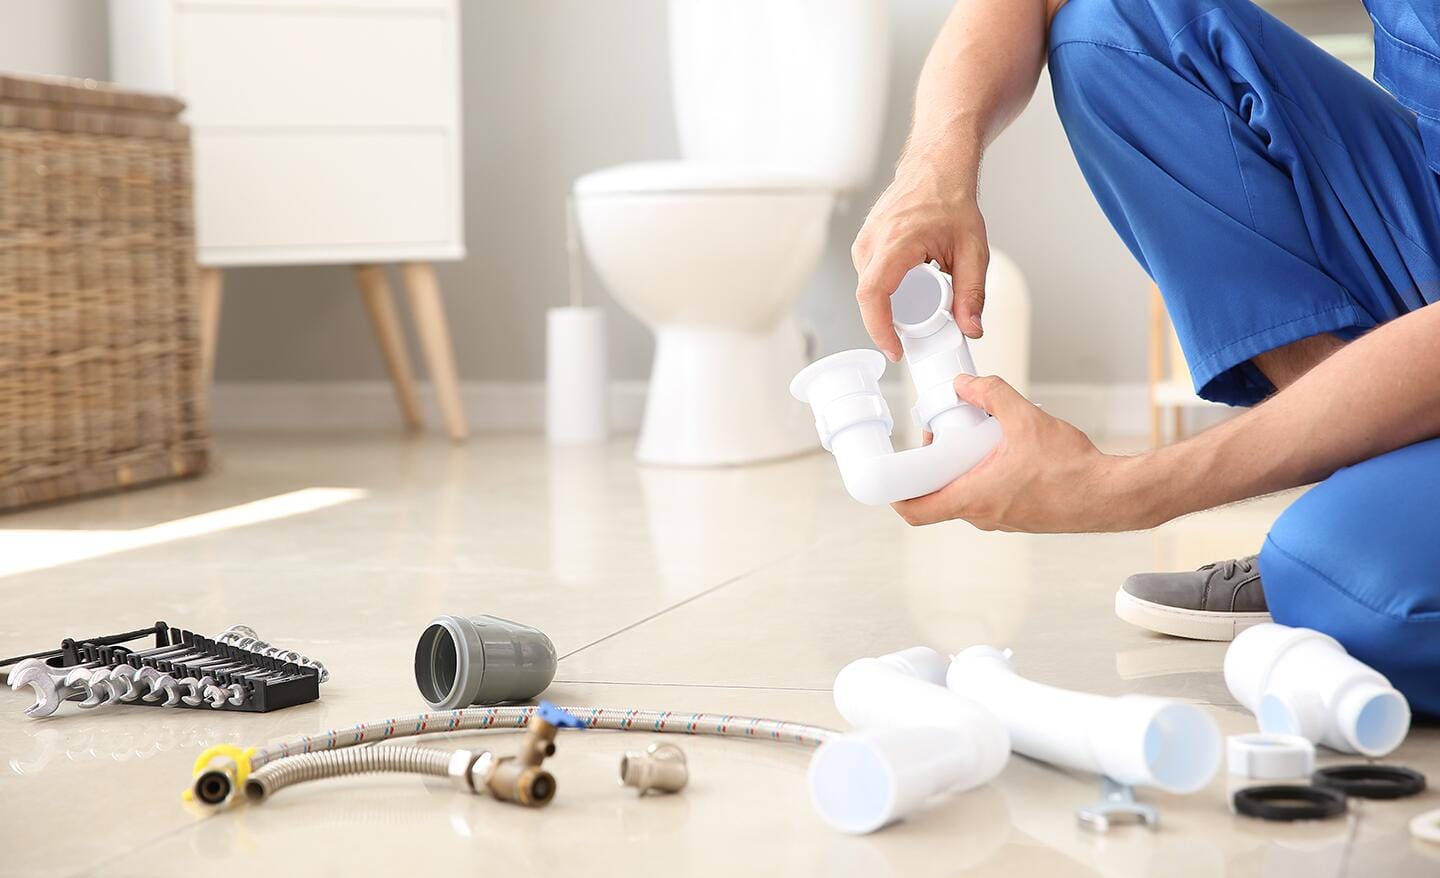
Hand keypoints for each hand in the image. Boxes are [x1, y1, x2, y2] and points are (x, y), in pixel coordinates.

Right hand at [852, 145, 988, 361]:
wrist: (937, 168)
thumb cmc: (950, 199)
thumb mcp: (972, 250)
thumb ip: (972, 293)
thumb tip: (971, 328)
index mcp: (895, 242)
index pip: (873, 296)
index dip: (880, 329)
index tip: (895, 349)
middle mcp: (872, 242)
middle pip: (871, 299)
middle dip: (893, 323)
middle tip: (923, 332)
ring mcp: (864, 242)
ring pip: (870, 290)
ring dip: (893, 305)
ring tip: (924, 300)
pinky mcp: (865, 244)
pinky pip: (871, 278)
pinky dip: (890, 291)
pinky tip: (912, 288)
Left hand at [892, 376, 1155, 532]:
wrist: (1113, 495)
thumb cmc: (1073, 467)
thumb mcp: (1025, 417)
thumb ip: (991, 394)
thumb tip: (964, 383)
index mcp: (974, 497)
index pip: (916, 511)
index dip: (895, 494)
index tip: (890, 474)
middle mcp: (983, 516)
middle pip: (937, 497)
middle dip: (932, 467)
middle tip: (939, 435)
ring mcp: (1001, 520)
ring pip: (964, 495)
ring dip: (959, 470)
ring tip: (973, 437)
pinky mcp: (1019, 517)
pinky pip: (987, 497)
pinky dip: (982, 476)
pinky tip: (1000, 450)